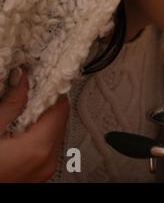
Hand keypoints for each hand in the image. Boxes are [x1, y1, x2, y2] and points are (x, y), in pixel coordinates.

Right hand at [0, 67, 69, 181]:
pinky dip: (42, 136)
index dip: (52, 91)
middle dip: (49, 104)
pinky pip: (49, 148)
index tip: (42, 79)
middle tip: (33, 92)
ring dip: (46, 120)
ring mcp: (46, 169)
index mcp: (39, 147)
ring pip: (57, 134)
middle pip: (61, 121)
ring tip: (26, 111)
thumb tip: (23, 79)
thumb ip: (12, 103)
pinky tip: (25, 130)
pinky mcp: (41, 174)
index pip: (60, 108)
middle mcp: (49, 160)